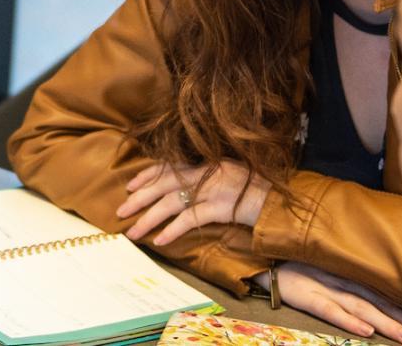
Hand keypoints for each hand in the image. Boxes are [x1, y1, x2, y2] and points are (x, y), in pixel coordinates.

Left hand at [117, 160, 272, 245]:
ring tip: (133, 231)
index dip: (147, 175)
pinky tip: (159, 240)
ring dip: (149, 218)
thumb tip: (184, 190)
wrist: (281, 201)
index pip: (170, 166)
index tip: (130, 185)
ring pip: (172, 203)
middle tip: (120, 210)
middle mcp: (207, 172)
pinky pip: (190, 219)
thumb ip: (207, 178)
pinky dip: (173, 230)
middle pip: (164, 184)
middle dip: (140, 198)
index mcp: (207, 162)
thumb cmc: (256, 191)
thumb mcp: (229, 175)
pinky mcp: (220, 207)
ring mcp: (213, 189)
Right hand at [256, 261, 401, 345]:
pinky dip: (348, 319)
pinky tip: (366, 331)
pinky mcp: (304, 294)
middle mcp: (342, 279)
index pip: (386, 295)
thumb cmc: (295, 261)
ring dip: (387, 324)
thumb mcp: (326, 266)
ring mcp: (324, 286)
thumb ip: (349, 278)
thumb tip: (374, 300)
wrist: (261, 250)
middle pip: (381, 303)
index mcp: (350, 274)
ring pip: (362, 307)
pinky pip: (329, 309)